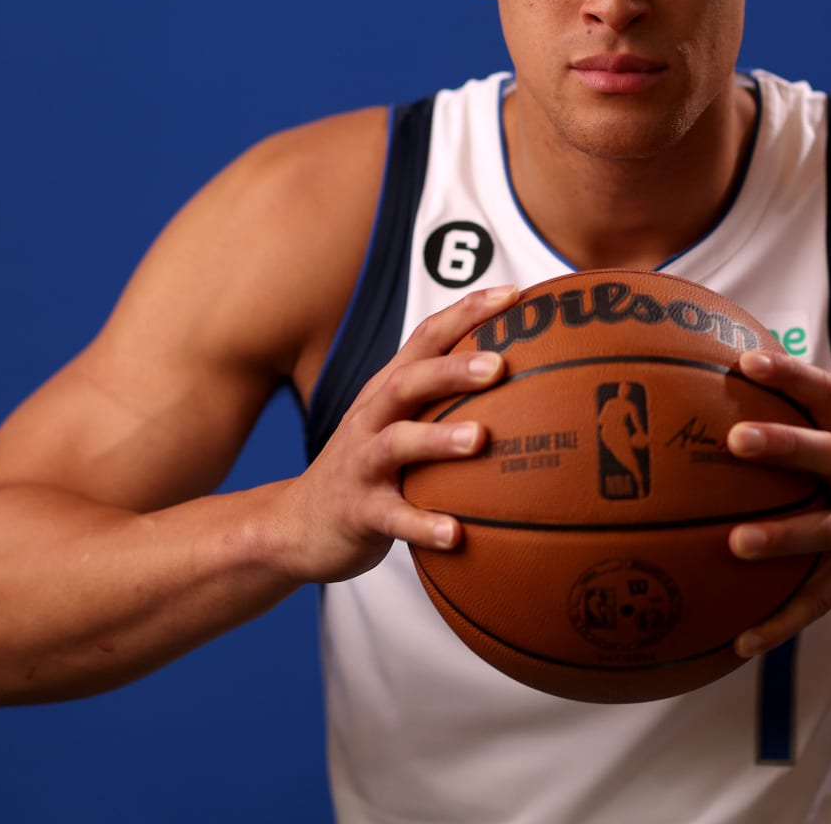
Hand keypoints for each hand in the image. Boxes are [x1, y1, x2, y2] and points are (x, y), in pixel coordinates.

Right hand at [273, 283, 518, 583]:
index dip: (468, 312)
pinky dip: (422, 524)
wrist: (297, 523)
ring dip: (438, 439)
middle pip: (408, 381)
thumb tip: (533, 388)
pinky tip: (457, 534)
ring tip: (480, 438)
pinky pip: (392, 517)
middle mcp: (372, 418)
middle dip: (453, 369)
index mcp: (388, 391)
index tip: (516, 295)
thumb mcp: (403, 425)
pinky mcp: (357, 511)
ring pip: (397, 443)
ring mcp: (361, 464)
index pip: (426, 338)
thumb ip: (448, 403)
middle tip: (500, 364)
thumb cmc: (371, 469)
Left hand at [726, 350, 830, 656]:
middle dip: (785, 444)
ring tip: (736, 543)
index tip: (747, 361)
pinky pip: (819, 600)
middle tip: (735, 439)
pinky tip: (741, 640)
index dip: (790, 375)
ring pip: (826, 530)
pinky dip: (781, 622)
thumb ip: (811, 420)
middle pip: (829, 455)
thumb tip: (733, 385)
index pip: (827, 394)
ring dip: (782, 537)